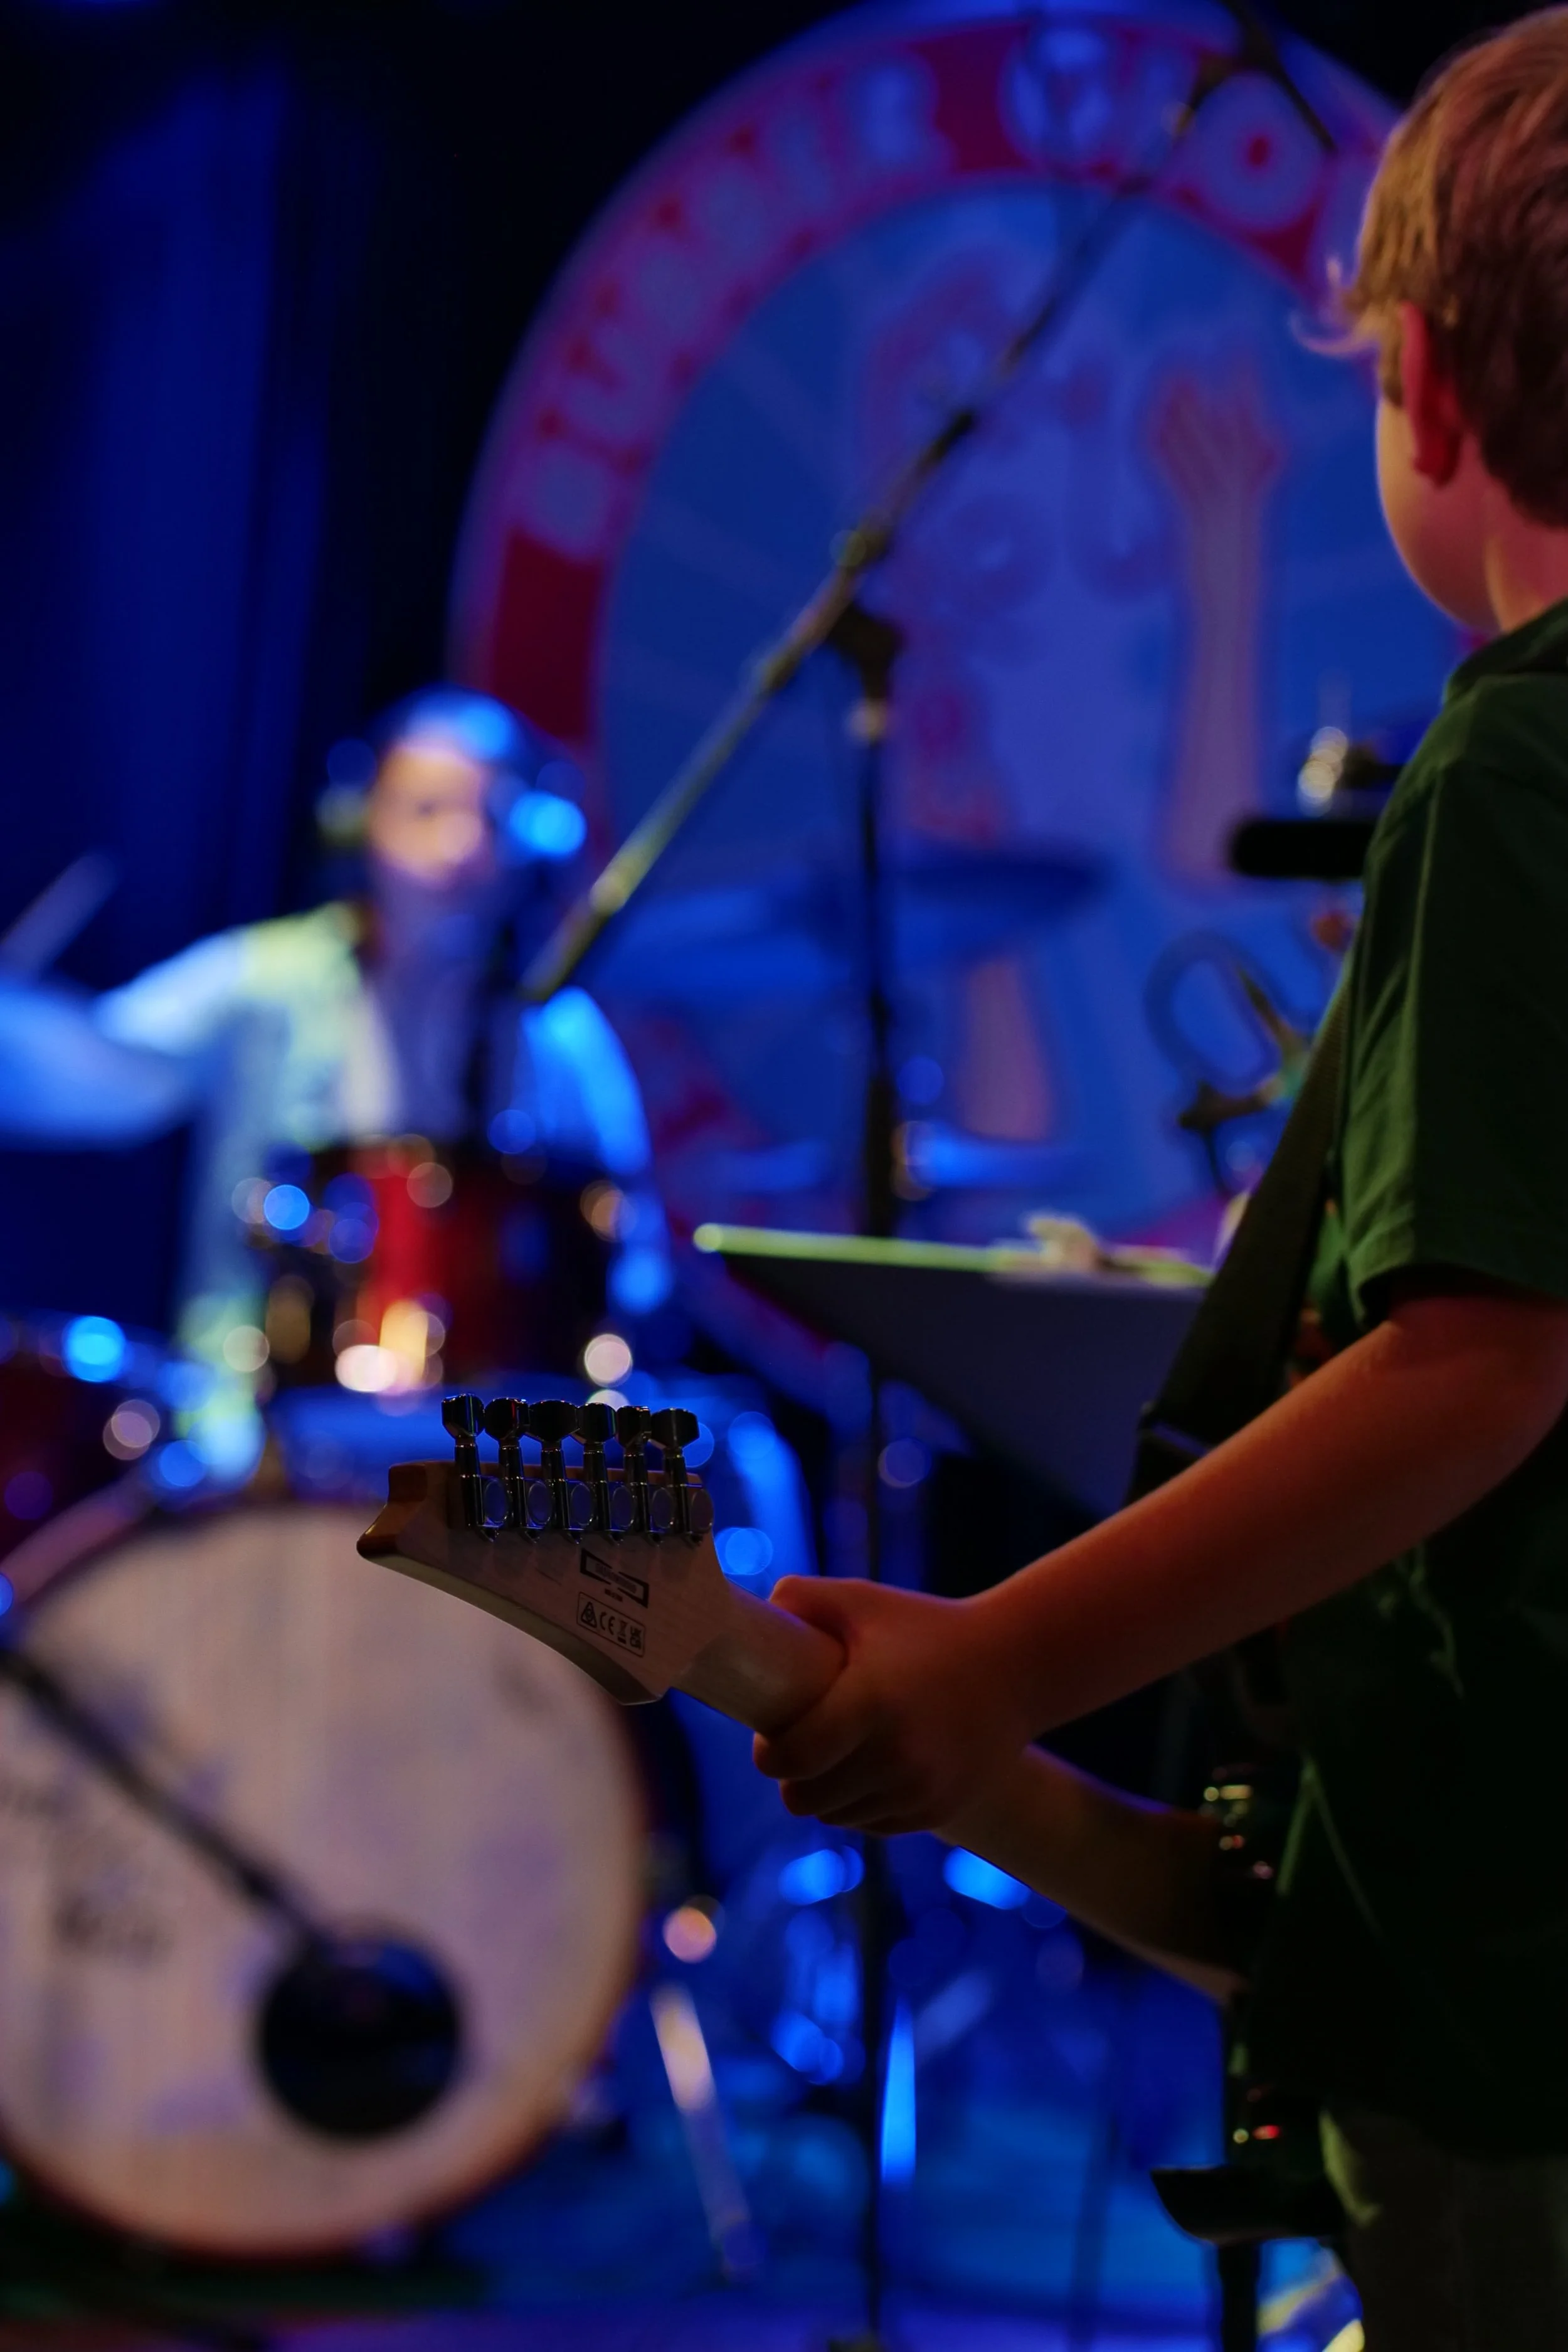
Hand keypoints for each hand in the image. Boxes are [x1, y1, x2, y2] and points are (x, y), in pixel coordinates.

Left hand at [753, 1578, 1033, 1834]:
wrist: (1016, 1665)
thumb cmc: (929, 1628)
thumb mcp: (863, 1601)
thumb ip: (800, 1597)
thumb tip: (753, 1612)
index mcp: (868, 1705)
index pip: (790, 1759)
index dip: (768, 1754)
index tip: (770, 1738)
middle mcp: (894, 1757)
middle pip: (805, 1799)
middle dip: (792, 1778)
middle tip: (799, 1749)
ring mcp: (919, 1789)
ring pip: (838, 1817)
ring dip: (826, 1796)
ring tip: (832, 1761)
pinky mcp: (939, 1810)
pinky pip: (875, 1825)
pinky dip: (861, 1807)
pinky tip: (865, 1775)